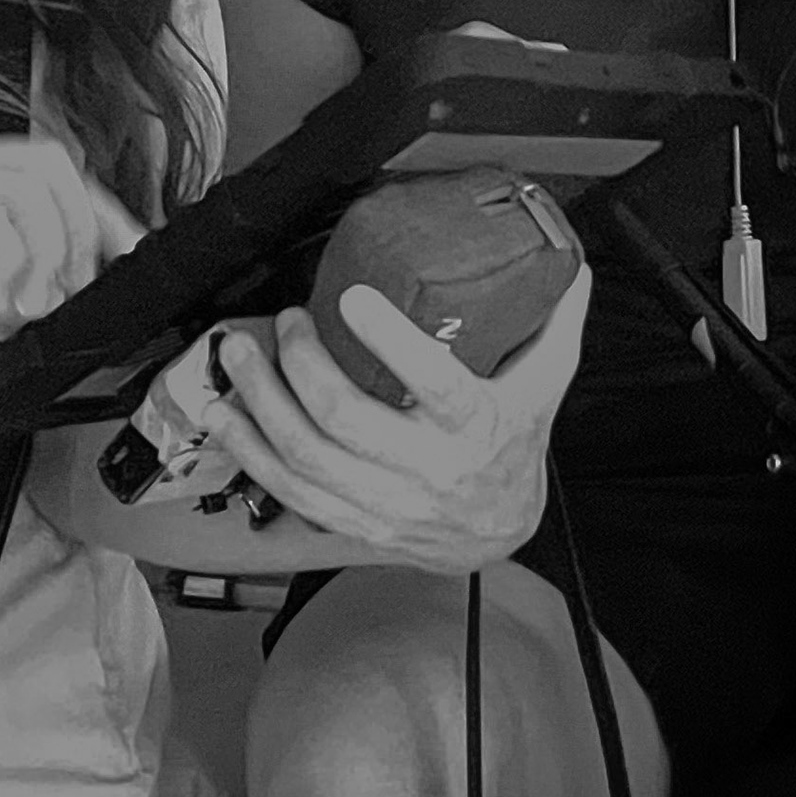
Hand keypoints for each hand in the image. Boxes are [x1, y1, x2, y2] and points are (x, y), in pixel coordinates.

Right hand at [0, 136, 145, 349]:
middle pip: (53, 162)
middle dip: (83, 231)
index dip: (97, 209)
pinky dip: (11, 265)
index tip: (124, 257)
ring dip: (49, 252)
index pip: (45, 166)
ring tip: (26, 304)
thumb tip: (43, 289)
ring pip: (30, 185)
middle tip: (67, 293)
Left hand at [197, 268, 595, 573]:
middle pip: (346, 420)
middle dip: (300, 364)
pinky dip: (250, 451)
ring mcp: (384, 503)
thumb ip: (553, 322)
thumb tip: (569, 265)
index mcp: (475, 426)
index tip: (351, 297)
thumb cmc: (514, 444)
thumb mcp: (544, 383)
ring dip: (261, 402)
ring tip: (239, 354)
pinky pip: (288, 492)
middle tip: (286, 320)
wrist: (500, 531)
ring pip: (305, 458)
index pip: (433, 384)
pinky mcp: (352, 522)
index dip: (389, 340)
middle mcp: (427, 470)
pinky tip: (227, 415)